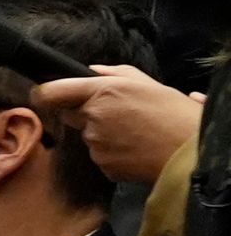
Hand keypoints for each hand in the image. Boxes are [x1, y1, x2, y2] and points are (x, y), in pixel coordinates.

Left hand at [34, 66, 202, 186]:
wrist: (190, 153)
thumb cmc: (174, 114)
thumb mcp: (148, 84)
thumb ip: (115, 73)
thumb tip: (91, 71)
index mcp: (102, 91)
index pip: (52, 92)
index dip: (44, 93)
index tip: (45, 96)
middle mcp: (92, 116)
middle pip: (71, 115)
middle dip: (85, 114)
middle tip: (116, 116)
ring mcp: (95, 143)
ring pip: (88, 137)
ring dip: (102, 135)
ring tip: (134, 134)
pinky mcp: (102, 165)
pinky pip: (100, 157)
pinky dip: (113, 154)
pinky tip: (135, 150)